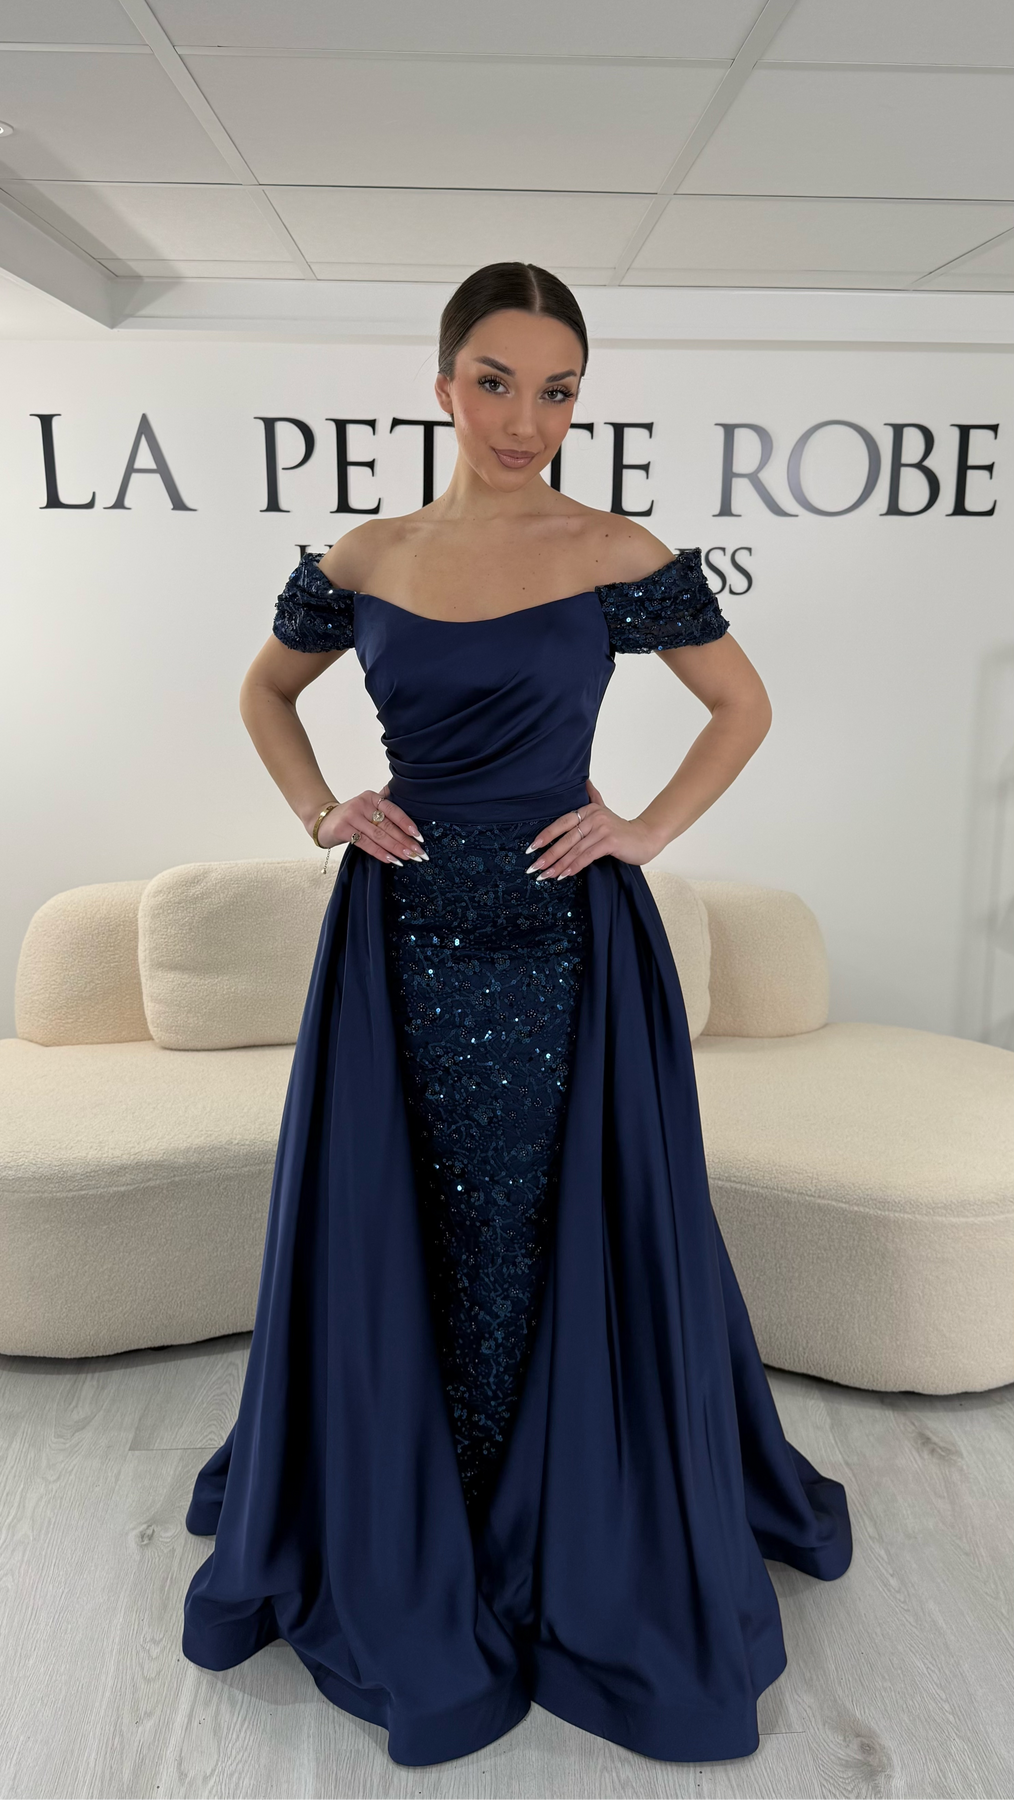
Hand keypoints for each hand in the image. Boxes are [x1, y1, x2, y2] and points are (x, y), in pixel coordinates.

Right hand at [315, 785, 427, 864]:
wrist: (322, 820)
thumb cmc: (349, 816)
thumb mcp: (366, 805)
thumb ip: (383, 804)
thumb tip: (405, 798)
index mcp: (371, 797)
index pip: (393, 810)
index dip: (407, 824)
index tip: (419, 837)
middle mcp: (362, 804)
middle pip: (388, 825)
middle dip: (405, 841)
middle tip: (418, 853)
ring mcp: (351, 817)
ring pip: (379, 835)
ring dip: (395, 848)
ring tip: (408, 858)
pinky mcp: (343, 830)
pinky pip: (366, 844)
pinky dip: (380, 853)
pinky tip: (391, 859)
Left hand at [524, 780, 662, 879]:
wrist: (646, 837)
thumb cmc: (621, 830)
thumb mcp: (605, 811)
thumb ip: (593, 797)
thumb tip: (585, 781)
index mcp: (589, 809)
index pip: (561, 823)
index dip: (546, 836)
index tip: (531, 849)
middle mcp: (594, 817)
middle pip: (566, 838)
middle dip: (548, 855)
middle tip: (534, 867)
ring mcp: (602, 829)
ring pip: (574, 849)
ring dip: (558, 865)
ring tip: (546, 875)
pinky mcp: (610, 842)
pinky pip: (587, 856)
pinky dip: (574, 866)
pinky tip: (565, 874)